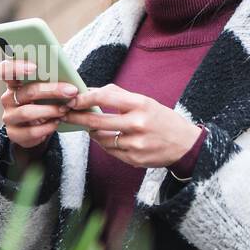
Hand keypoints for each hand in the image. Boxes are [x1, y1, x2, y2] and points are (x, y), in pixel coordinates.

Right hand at [0, 58, 78, 149]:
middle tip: (71, 91)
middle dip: (52, 91)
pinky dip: (47, 127)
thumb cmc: (43, 104)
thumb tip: (67, 79)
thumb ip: (50, 82)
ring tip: (65, 110)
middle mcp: (8, 98)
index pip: (4, 70)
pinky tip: (56, 123)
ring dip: (50, 111)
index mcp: (14, 83)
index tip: (34, 67)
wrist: (36, 130)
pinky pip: (31, 131)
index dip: (16, 67)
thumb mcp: (45, 90)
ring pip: (27, 112)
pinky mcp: (13, 133)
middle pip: (27, 92)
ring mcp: (9, 116)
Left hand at [62, 83, 202, 167]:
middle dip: (77, 117)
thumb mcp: (145, 101)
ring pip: (100, 138)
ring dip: (92, 131)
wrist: (185, 145)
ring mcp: (135, 144)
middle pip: (97, 120)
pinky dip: (105, 143)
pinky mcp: (134, 159)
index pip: (105, 97)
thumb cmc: (162, 119)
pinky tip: (106, 138)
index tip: (72, 99)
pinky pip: (110, 150)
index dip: (84, 98)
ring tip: (91, 126)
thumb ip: (119, 96)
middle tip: (65, 114)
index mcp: (140, 104)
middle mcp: (137, 124)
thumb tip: (90, 91)